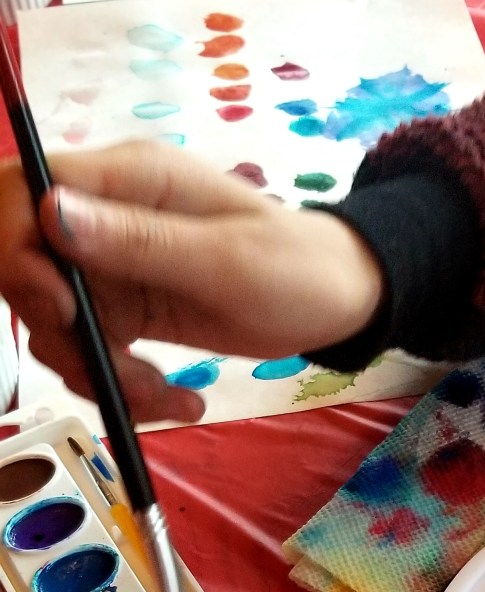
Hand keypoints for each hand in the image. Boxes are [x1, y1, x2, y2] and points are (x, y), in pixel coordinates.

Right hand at [0, 140, 383, 421]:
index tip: (59, 308)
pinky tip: (176, 399)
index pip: (25, 191)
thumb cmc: (296, 267)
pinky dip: (122, 385)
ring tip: (169, 396)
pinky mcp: (127, 310)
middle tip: (122, 373)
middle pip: (29, 268)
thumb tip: (50, 213)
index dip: (17, 250)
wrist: (335, 303)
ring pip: (57, 323)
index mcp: (130, 181)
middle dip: (62, 333)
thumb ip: (139, 241)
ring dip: (100, 374)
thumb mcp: (225, 260)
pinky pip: (92, 351)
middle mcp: (108, 219)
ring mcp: (114, 267)